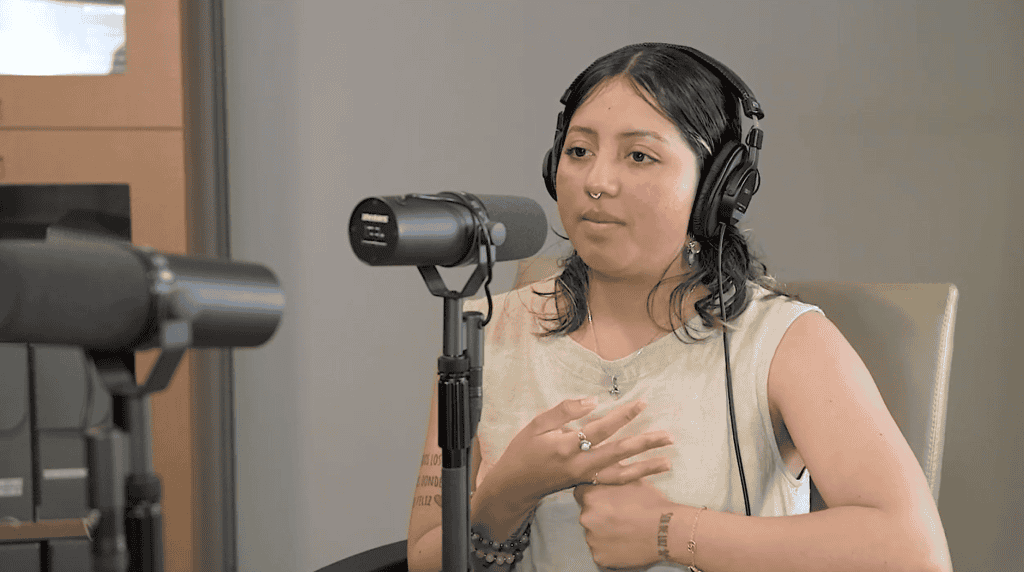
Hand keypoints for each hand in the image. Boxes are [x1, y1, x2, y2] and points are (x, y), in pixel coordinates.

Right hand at [483, 398, 673, 503]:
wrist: (515, 485)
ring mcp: (584, 477)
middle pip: (618, 453)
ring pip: (621, 473)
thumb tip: (593, 401)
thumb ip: (564, 410)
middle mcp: (579, 464)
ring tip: (668, 460)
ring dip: (646, 466)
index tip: (642, 404)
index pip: (601, 428)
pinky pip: (613, 482)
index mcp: (565, 446)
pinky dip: (633, 477)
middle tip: (668, 435)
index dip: (622, 416)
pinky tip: (647, 472)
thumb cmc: (524, 450)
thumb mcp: (537, 424)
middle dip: (644, 443)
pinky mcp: (586, 484)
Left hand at [573, 478, 677, 569]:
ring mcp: (591, 539)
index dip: (593, 496)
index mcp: (590, 496)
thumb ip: (611, 475)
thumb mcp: (629, 480)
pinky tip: (624, 543)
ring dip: (603, 532)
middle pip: (587, 514)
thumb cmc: (650, 502)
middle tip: (619, 516)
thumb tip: (604, 465)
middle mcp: (585, 517)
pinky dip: (609, 548)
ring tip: (624, 531)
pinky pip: (600, 551)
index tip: (605, 499)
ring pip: (593, 533)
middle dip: (598, 515)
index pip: (581, 493)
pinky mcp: (599, 557)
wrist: (666, 530)